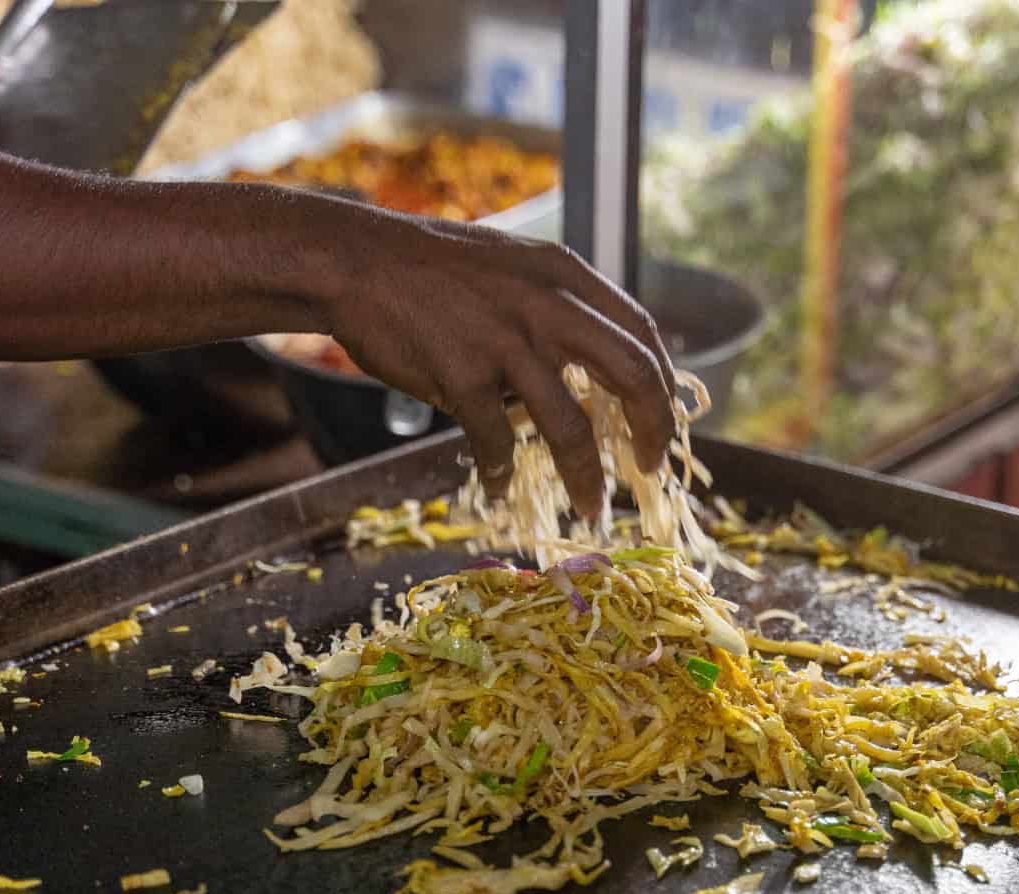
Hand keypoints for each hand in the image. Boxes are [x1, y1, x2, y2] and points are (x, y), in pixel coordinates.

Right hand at [321, 206, 678, 520]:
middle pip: (631, 374)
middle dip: (653, 430)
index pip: (642, 332)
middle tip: (650, 469)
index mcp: (565, 275)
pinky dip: (501, 473)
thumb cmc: (432, 269)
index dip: (662, 384)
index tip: (661, 421)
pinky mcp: (462, 374)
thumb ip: (557, 304)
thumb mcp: (513, 266)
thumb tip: (595, 359)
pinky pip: (496, 440)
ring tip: (590, 507)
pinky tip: (498, 488)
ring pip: (571, 427)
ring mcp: (505, 341)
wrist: (356, 262)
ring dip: (586, 477)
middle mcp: (546, 305)